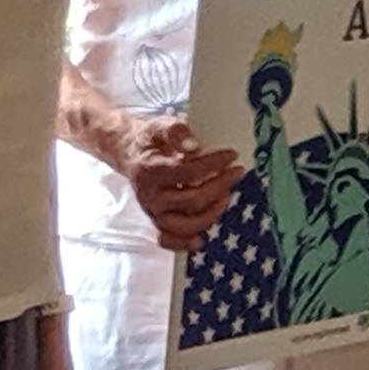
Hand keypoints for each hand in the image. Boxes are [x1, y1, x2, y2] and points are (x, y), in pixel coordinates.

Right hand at [124, 116, 239, 251]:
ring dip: (211, 213)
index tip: (232, 155)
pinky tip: (200, 239)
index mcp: (149, 171)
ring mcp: (153, 212)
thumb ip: (175, 131)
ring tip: (226, 195)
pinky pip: (169, 240)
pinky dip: (184, 243)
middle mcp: (149, 196)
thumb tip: (194, 146)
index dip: (214, 164)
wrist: (131, 154)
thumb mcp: (160, 126)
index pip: (188, 172)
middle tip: (237, 172)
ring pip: (185, 224)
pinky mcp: (157, 221)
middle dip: (220, 186)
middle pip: (192, 200)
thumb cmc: (151, 140)